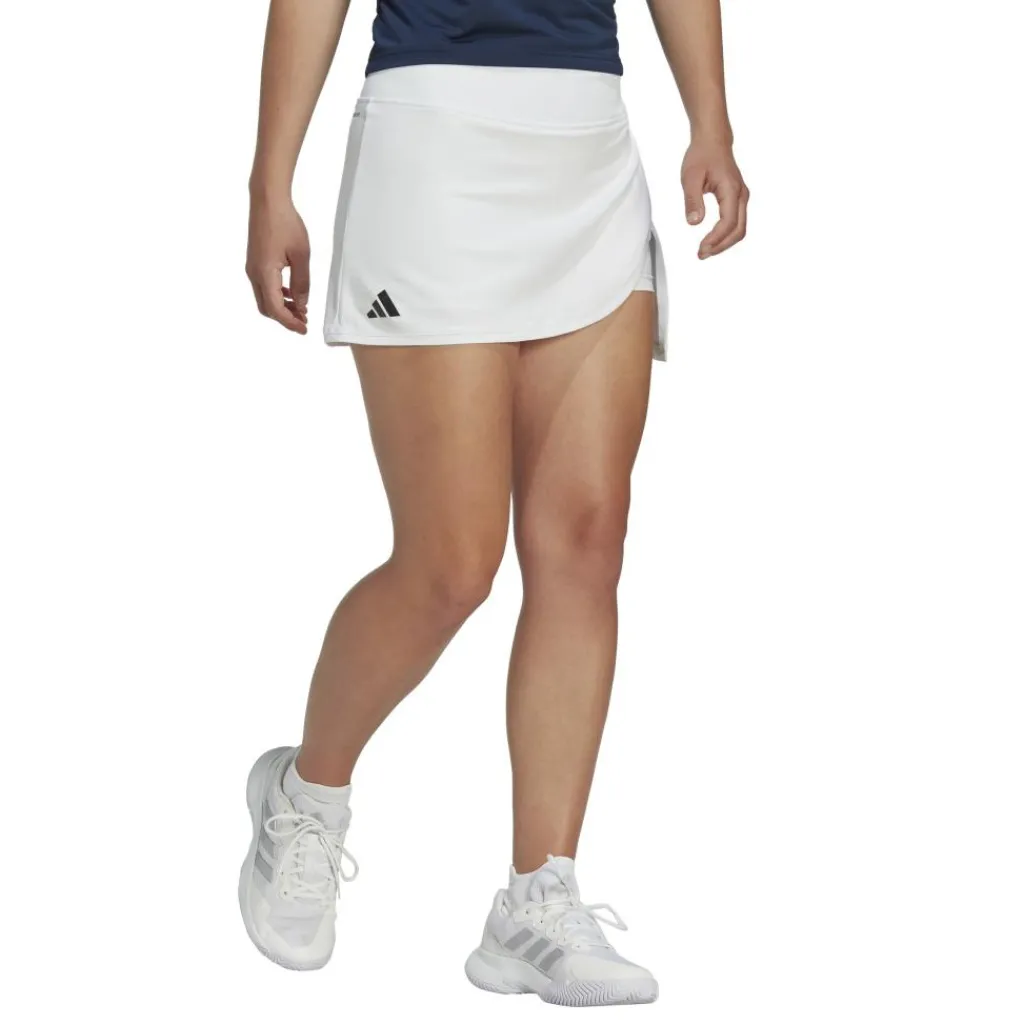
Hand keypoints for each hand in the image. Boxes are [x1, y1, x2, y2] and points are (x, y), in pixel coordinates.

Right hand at [246, 194, 309, 332]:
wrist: (267, 200)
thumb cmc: (285, 223)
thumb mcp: (301, 255)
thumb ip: (302, 283)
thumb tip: (301, 304)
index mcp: (265, 273)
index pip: (276, 309)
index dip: (290, 322)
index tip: (304, 329)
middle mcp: (254, 274)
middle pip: (267, 308)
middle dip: (285, 318)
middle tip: (304, 322)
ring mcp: (252, 268)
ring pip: (265, 299)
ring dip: (282, 307)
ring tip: (301, 310)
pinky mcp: (254, 262)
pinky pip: (264, 287)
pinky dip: (277, 296)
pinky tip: (292, 294)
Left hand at [682, 138, 749, 258]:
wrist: (713, 140)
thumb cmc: (702, 155)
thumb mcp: (690, 177)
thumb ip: (692, 200)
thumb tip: (694, 223)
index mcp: (731, 190)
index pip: (728, 223)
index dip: (716, 239)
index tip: (701, 249)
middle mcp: (741, 195)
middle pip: (739, 230)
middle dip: (721, 246)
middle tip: (702, 254)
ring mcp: (741, 197)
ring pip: (740, 228)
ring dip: (724, 243)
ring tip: (705, 250)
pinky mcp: (737, 198)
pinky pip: (737, 222)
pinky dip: (726, 235)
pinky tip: (712, 240)